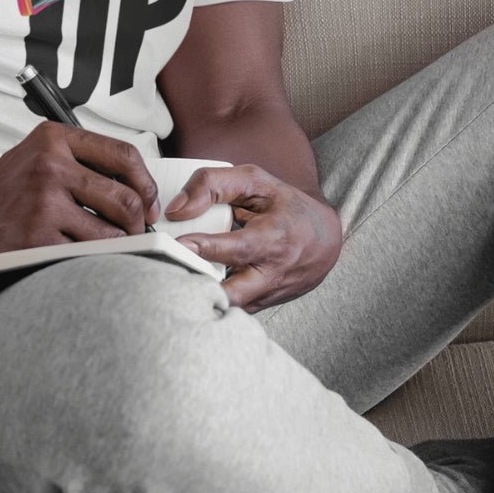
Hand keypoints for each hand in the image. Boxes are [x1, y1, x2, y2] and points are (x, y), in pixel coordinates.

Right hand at [0, 122, 160, 264]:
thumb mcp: (36, 157)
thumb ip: (80, 160)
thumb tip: (136, 183)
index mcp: (53, 139)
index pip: (124, 154)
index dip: (146, 182)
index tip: (150, 200)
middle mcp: (50, 165)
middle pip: (125, 197)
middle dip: (139, 222)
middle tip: (138, 232)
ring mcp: (43, 203)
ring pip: (111, 232)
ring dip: (118, 246)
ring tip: (109, 247)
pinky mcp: (37, 238)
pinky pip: (87, 254)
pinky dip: (93, 261)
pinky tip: (83, 258)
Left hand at [164, 164, 341, 311]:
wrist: (326, 240)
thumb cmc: (287, 207)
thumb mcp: (255, 182)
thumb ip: (213, 185)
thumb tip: (176, 209)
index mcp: (274, 238)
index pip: (238, 248)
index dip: (205, 248)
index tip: (178, 244)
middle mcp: (272, 273)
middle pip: (232, 294)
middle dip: (199, 287)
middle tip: (167, 274)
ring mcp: (266, 295)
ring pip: (228, 308)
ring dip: (199, 297)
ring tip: (171, 283)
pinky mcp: (260, 306)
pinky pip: (229, 311)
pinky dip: (208, 301)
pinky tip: (189, 287)